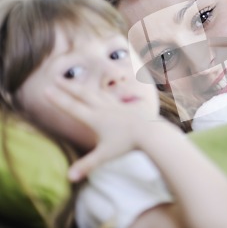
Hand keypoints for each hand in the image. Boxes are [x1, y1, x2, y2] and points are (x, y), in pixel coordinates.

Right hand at [45, 79, 159, 181]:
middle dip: (68, 87)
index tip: (46, 90)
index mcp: (95, 119)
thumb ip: (87, 165)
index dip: (58, 100)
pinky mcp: (126, 106)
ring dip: (83, 88)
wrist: (150, 131)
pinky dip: (104, 92)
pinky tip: (102, 92)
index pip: (73, 108)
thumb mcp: (105, 155)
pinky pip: (112, 96)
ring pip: (96, 93)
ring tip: (75, 83)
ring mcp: (116, 106)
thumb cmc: (127, 144)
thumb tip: (69, 178)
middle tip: (56, 78)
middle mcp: (104, 109)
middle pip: (83, 95)